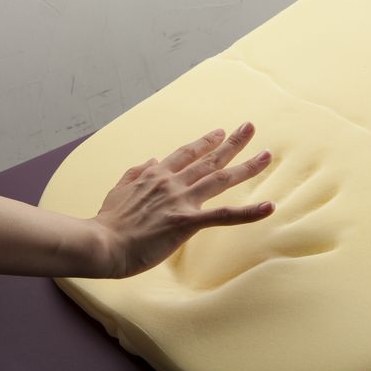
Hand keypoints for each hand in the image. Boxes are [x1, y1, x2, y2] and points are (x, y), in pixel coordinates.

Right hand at [91, 121, 274, 277]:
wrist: (101, 243)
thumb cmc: (109, 223)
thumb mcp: (119, 190)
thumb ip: (136, 173)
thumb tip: (152, 160)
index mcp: (156, 175)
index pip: (186, 153)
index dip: (205, 142)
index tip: (220, 132)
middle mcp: (173, 182)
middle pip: (209, 159)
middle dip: (233, 143)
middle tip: (250, 127)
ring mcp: (182, 200)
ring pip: (221, 179)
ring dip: (247, 166)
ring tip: (267, 155)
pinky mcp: (187, 221)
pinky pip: (224, 215)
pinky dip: (249, 212)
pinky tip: (269, 207)